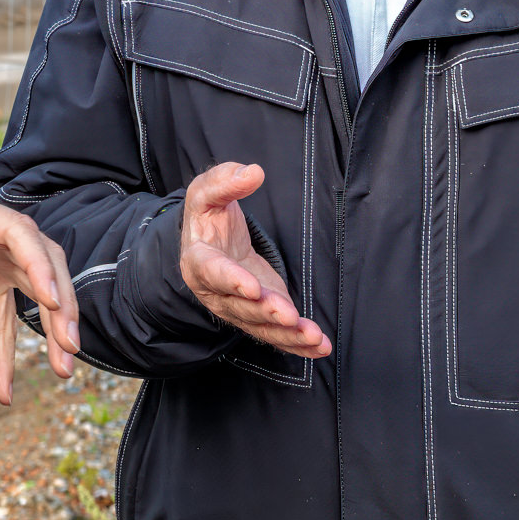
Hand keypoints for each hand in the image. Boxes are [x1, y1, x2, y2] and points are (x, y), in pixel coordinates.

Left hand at [0, 158, 79, 405]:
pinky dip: (9, 351)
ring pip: (38, 291)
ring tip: (62, 372)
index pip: (19, 234)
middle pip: (44, 263)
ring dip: (53, 329)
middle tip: (69, 346)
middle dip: (62, 303)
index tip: (52, 300)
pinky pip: (7, 317)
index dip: (39, 265)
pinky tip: (5, 389)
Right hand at [178, 162, 329, 358]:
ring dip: (287, 335)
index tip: (252, 287)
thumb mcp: (207, 193)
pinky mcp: (259, 316)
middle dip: (265, 313)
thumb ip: (225, 181)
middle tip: (287, 315)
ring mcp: (238, 308)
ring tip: (312, 336)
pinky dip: (297, 344)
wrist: (210, 244)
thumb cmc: (208, 218)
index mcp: (199, 260)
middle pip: (240, 307)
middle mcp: (217, 292)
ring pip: (260, 328)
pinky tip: (319, 347)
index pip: (213, 272)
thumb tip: (253, 172)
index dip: (232, 281)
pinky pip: (275, 336)